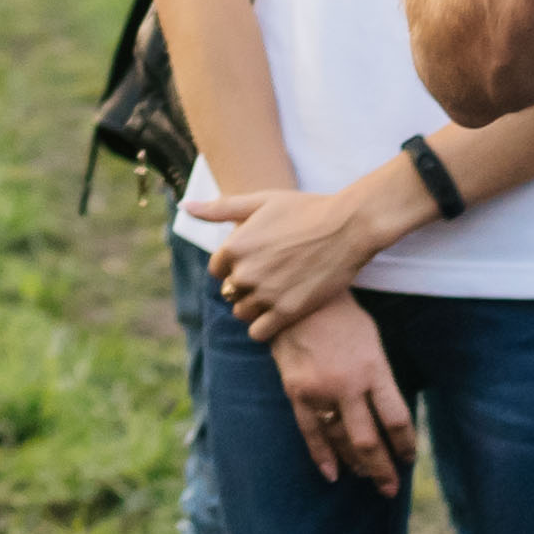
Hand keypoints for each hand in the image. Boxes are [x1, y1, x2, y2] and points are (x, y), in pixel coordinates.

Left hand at [182, 168, 402, 339]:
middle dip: (245, 285)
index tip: (257, 258)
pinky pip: (259, 332)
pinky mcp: (287, 312)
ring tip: (277, 293)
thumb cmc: (305, 209)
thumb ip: (219, 208)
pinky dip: (265, 326)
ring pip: (242, 312)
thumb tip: (185, 206)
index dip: (235, 265)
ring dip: (254, 307)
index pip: (217, 270)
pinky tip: (280, 312)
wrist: (348, 226)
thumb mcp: (260, 201)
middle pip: (230, 291)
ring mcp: (265, 294)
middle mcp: (245, 272)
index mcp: (234, 246)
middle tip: (272, 275)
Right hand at [266, 295, 419, 495]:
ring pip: (341, 440)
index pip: (396, 419)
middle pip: (370, 439)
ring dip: (356, 465)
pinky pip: (311, 433)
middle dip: (383, 468)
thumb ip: (379, 378)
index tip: (409, 457)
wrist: (297, 300)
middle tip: (391, 489)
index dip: (405, 444)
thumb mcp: (372, 342)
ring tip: (367, 479)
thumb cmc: (342, 317)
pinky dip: (322, 456)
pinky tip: (333, 474)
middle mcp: (348, 384)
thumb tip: (387, 414)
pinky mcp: (297, 393)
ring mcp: (320, 390)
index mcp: (373, 369)